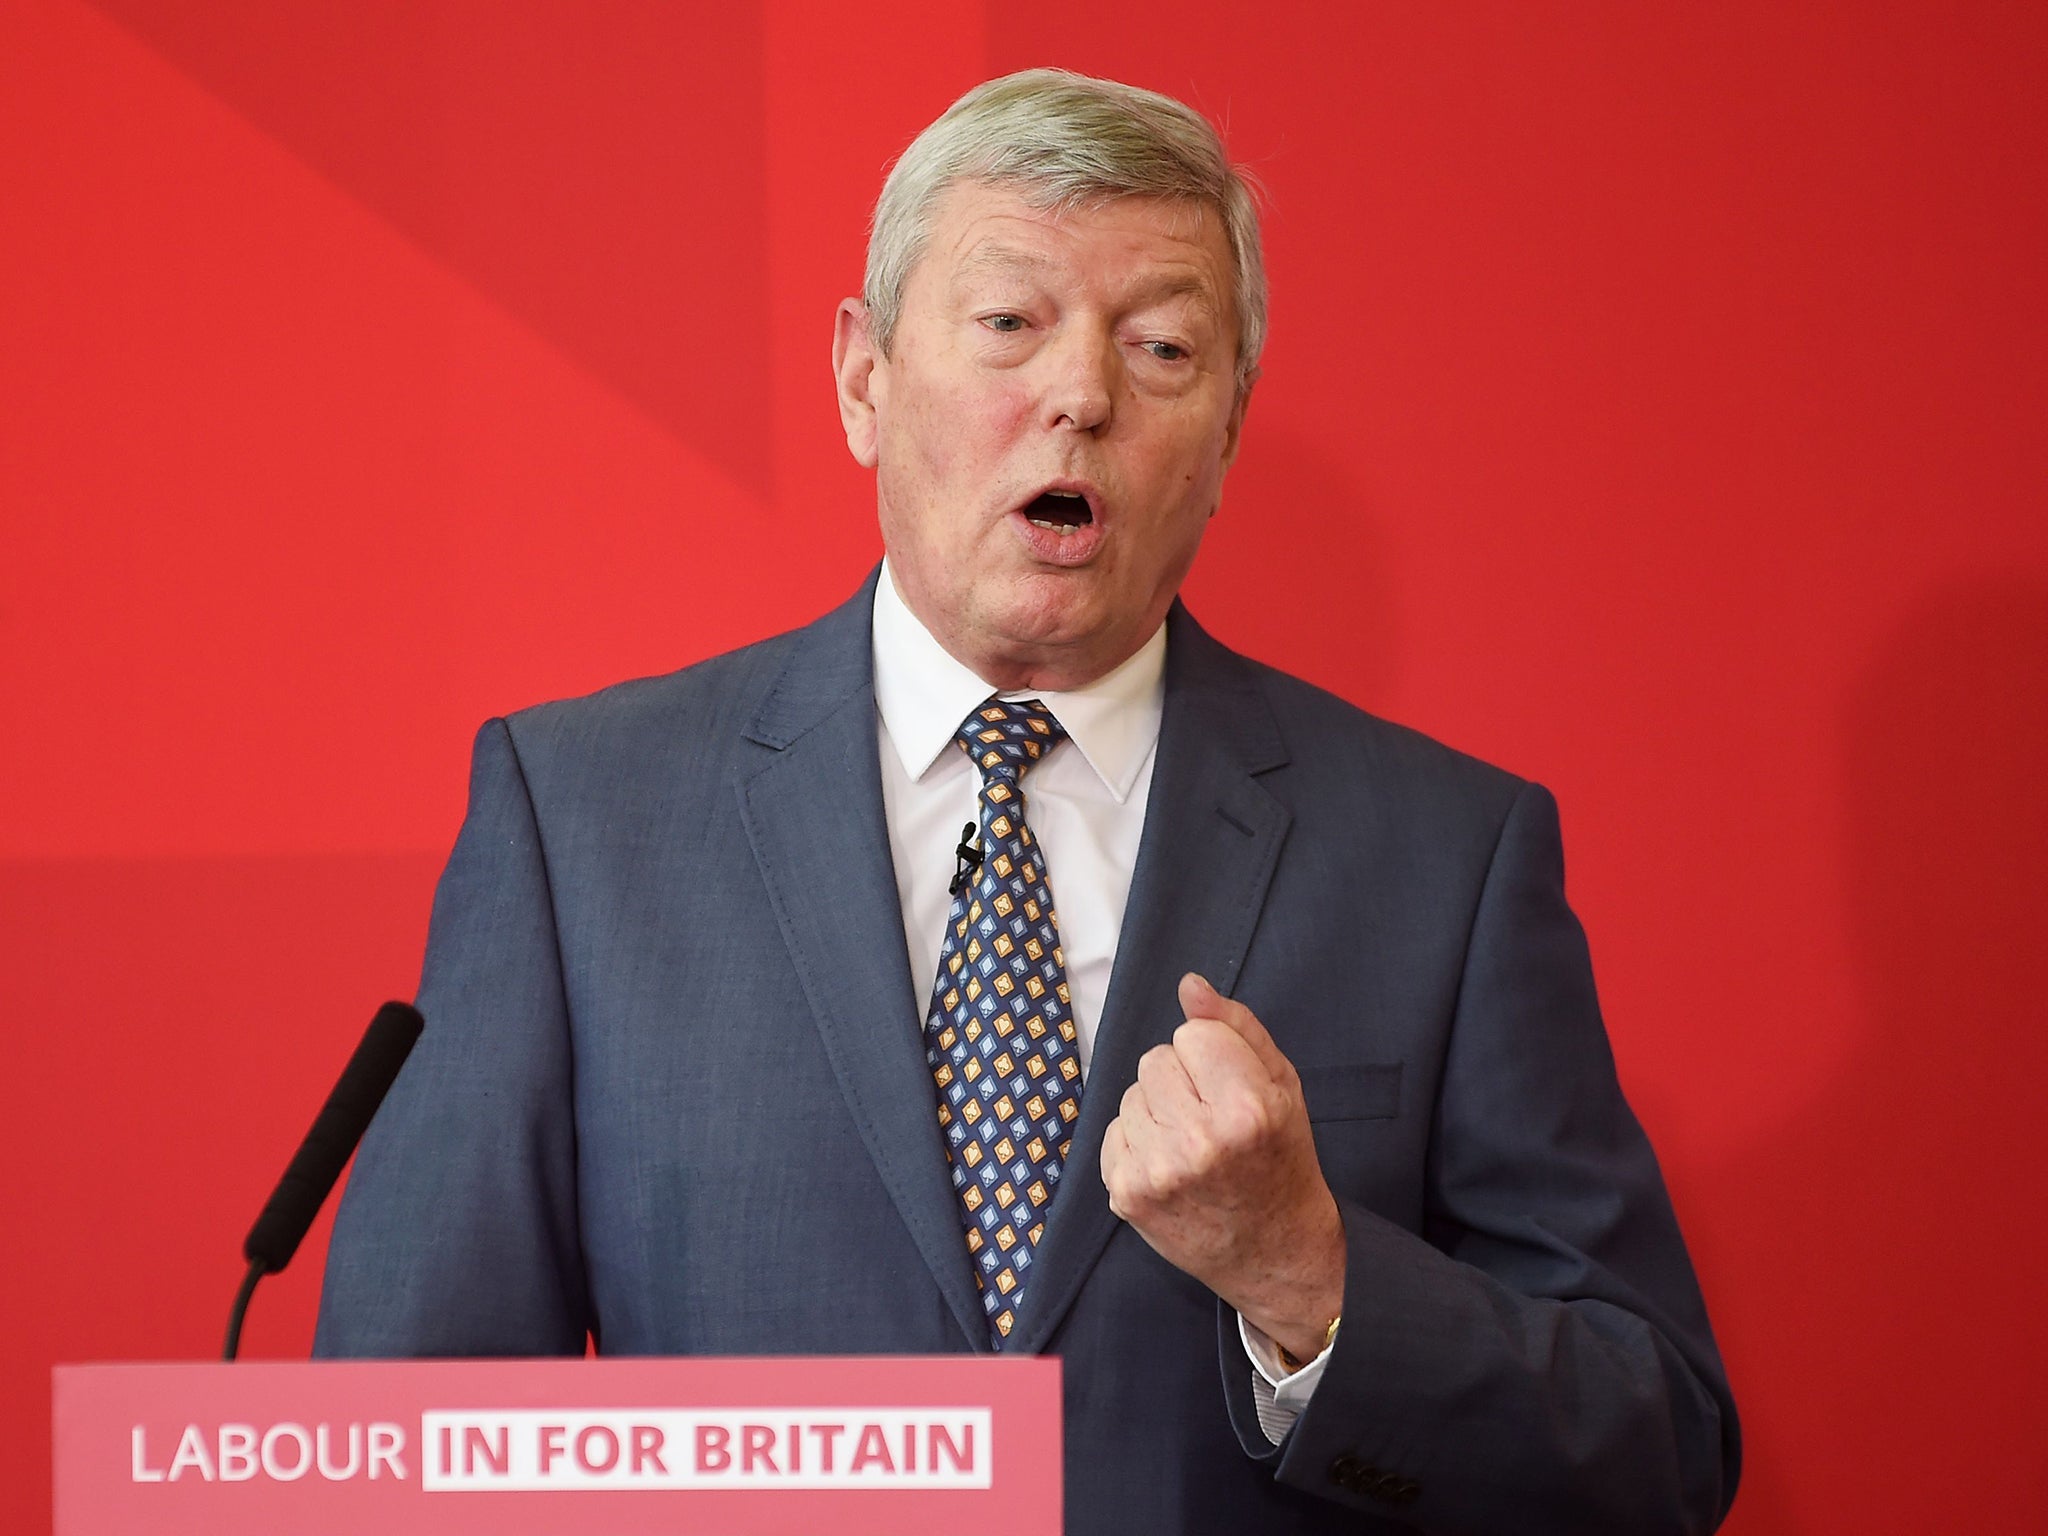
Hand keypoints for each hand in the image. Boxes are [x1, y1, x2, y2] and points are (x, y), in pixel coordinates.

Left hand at [1099, 973, 1344, 1362]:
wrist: (1275, 1253)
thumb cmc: (1283, 1161)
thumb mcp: (1283, 1087)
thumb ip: (1237, 1027)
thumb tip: (1189, 986)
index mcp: (1247, 1108)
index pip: (1193, 1033)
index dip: (1214, 1056)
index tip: (1233, 1091)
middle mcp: (1199, 1140)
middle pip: (1155, 1058)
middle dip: (1182, 1080)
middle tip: (1214, 1120)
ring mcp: (1157, 1171)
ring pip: (1130, 1093)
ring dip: (1157, 1110)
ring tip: (1193, 1145)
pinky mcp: (1127, 1194)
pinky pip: (1113, 1132)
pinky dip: (1138, 1143)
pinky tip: (1170, 1168)